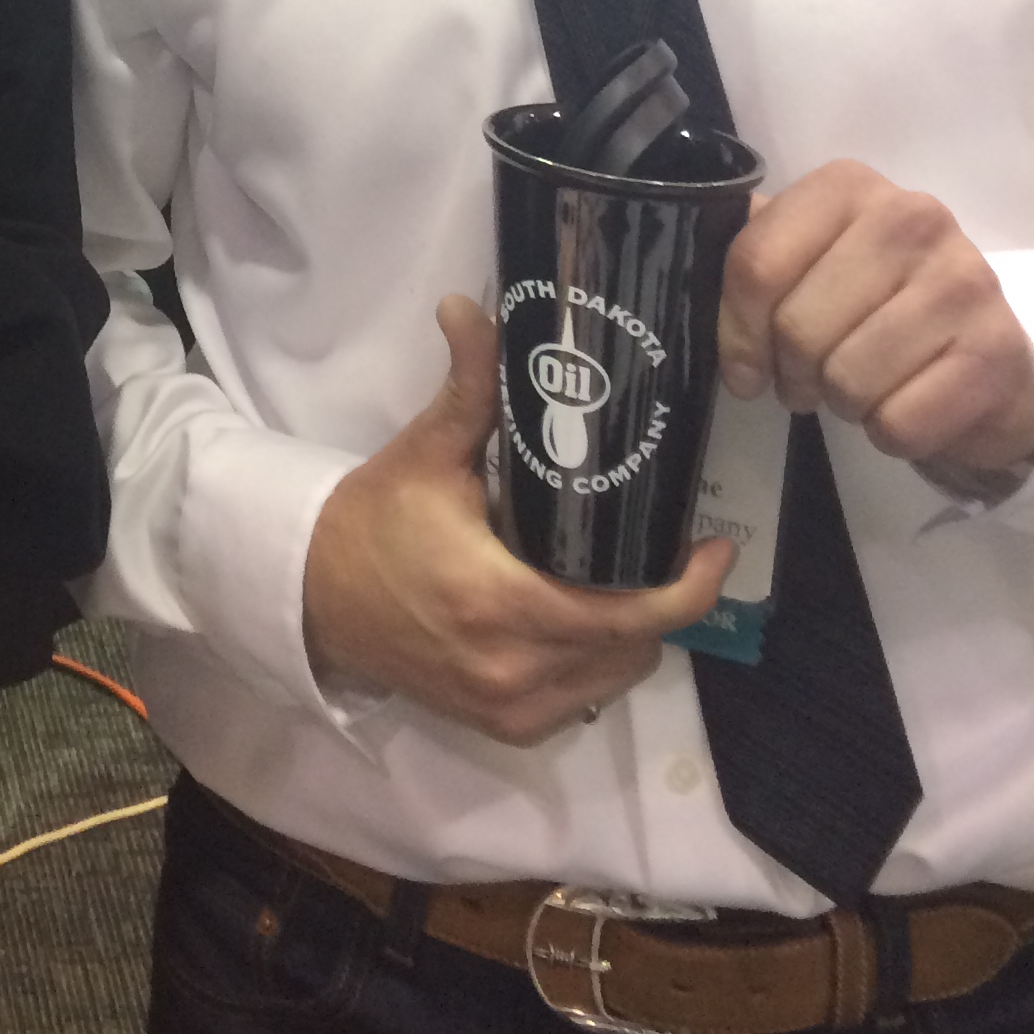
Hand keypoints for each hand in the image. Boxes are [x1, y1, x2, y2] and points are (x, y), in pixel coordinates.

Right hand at [302, 297, 733, 743]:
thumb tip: (471, 305)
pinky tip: (584, 619)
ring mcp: (512, 708)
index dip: (687, 589)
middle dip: (660, 600)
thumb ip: (467, 386)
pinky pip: (583, 700)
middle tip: (664, 545)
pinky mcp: (504, 728)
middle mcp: (515, 668)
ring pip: (615, 678)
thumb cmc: (376, 521)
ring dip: (632, 634)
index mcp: (501, 601)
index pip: (628, 614)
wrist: (315, 597)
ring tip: (626, 576)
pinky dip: (597, 664)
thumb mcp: (425, 452)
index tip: (719, 548)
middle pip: (635, 647)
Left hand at [717, 161, 1033, 483]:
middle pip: (798, 326)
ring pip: (847, 378)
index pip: (756, 261)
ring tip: (857, 389)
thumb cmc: (875, 305)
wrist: (981, 355)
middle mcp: (912, 217)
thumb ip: (755, 260)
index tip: (743, 367)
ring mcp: (963, 282)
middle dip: (792, 372)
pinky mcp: (995, 353)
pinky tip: (903, 406)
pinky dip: (889, 433)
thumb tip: (686, 286)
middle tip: (807, 380)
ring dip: (842, 403)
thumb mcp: (812, 261)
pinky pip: (899, 423)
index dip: (735, 329)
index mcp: (848, 186)